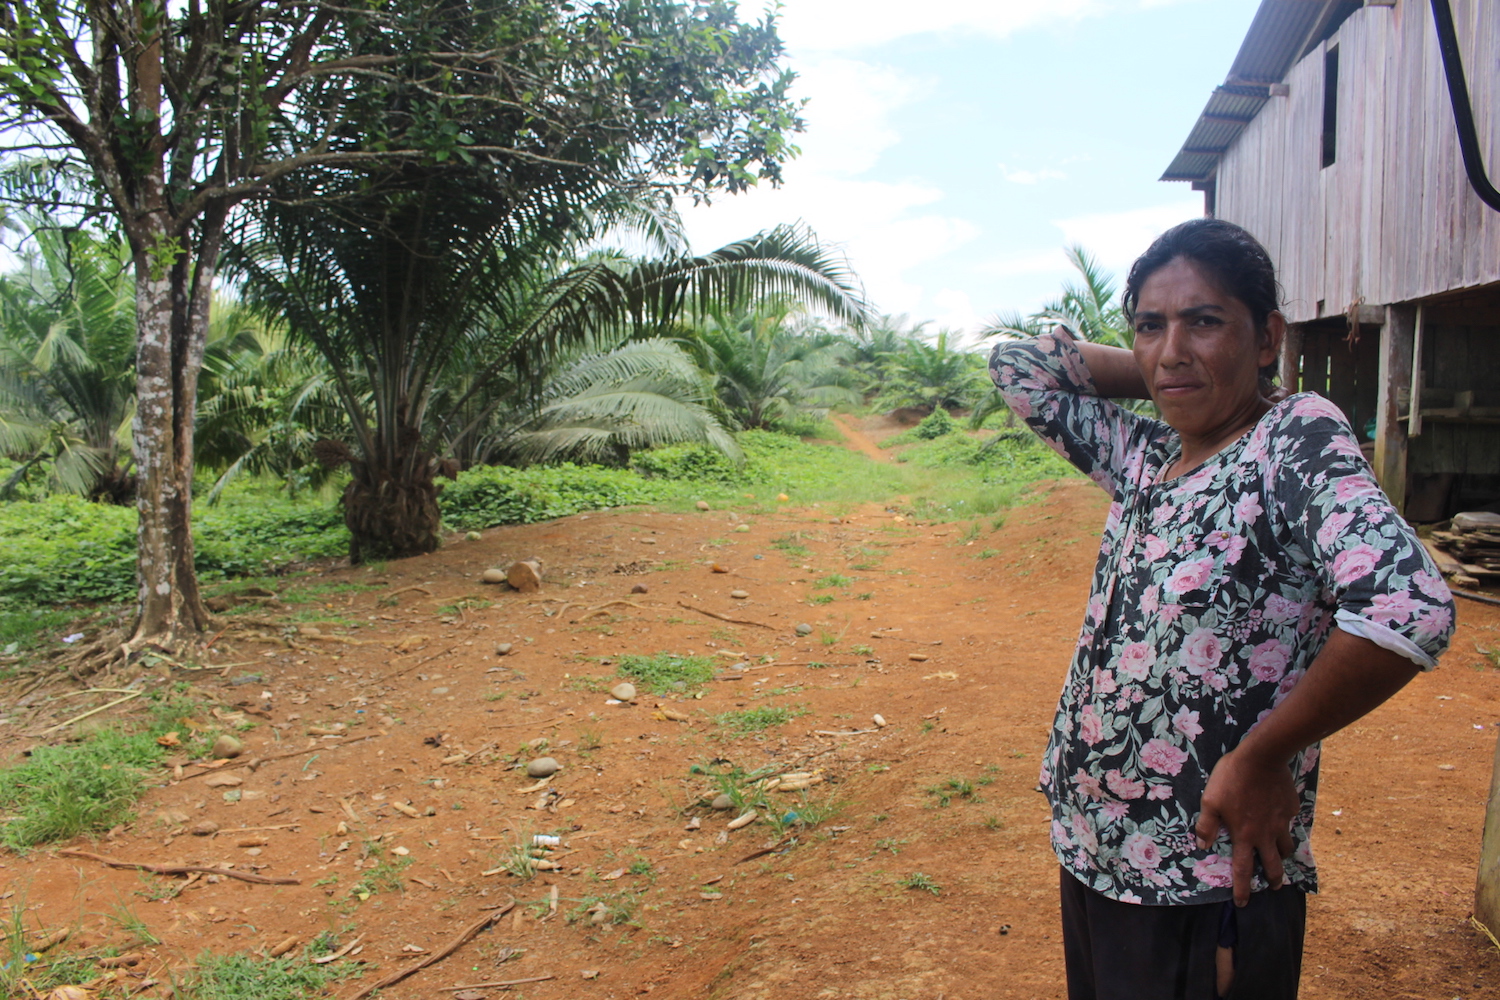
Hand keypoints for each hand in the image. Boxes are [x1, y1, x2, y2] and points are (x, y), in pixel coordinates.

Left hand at [1195, 747, 1298, 906]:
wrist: (1262, 758)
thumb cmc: (1231, 778)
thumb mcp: (1210, 800)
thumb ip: (1206, 825)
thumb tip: (1202, 845)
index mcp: (1244, 835)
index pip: (1242, 870)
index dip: (1242, 889)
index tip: (1243, 903)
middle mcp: (1265, 834)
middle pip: (1273, 866)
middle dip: (1273, 879)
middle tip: (1274, 886)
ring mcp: (1281, 822)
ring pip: (1286, 846)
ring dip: (1282, 855)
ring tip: (1280, 857)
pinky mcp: (1291, 808)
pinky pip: (1289, 821)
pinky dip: (1285, 824)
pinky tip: (1281, 817)